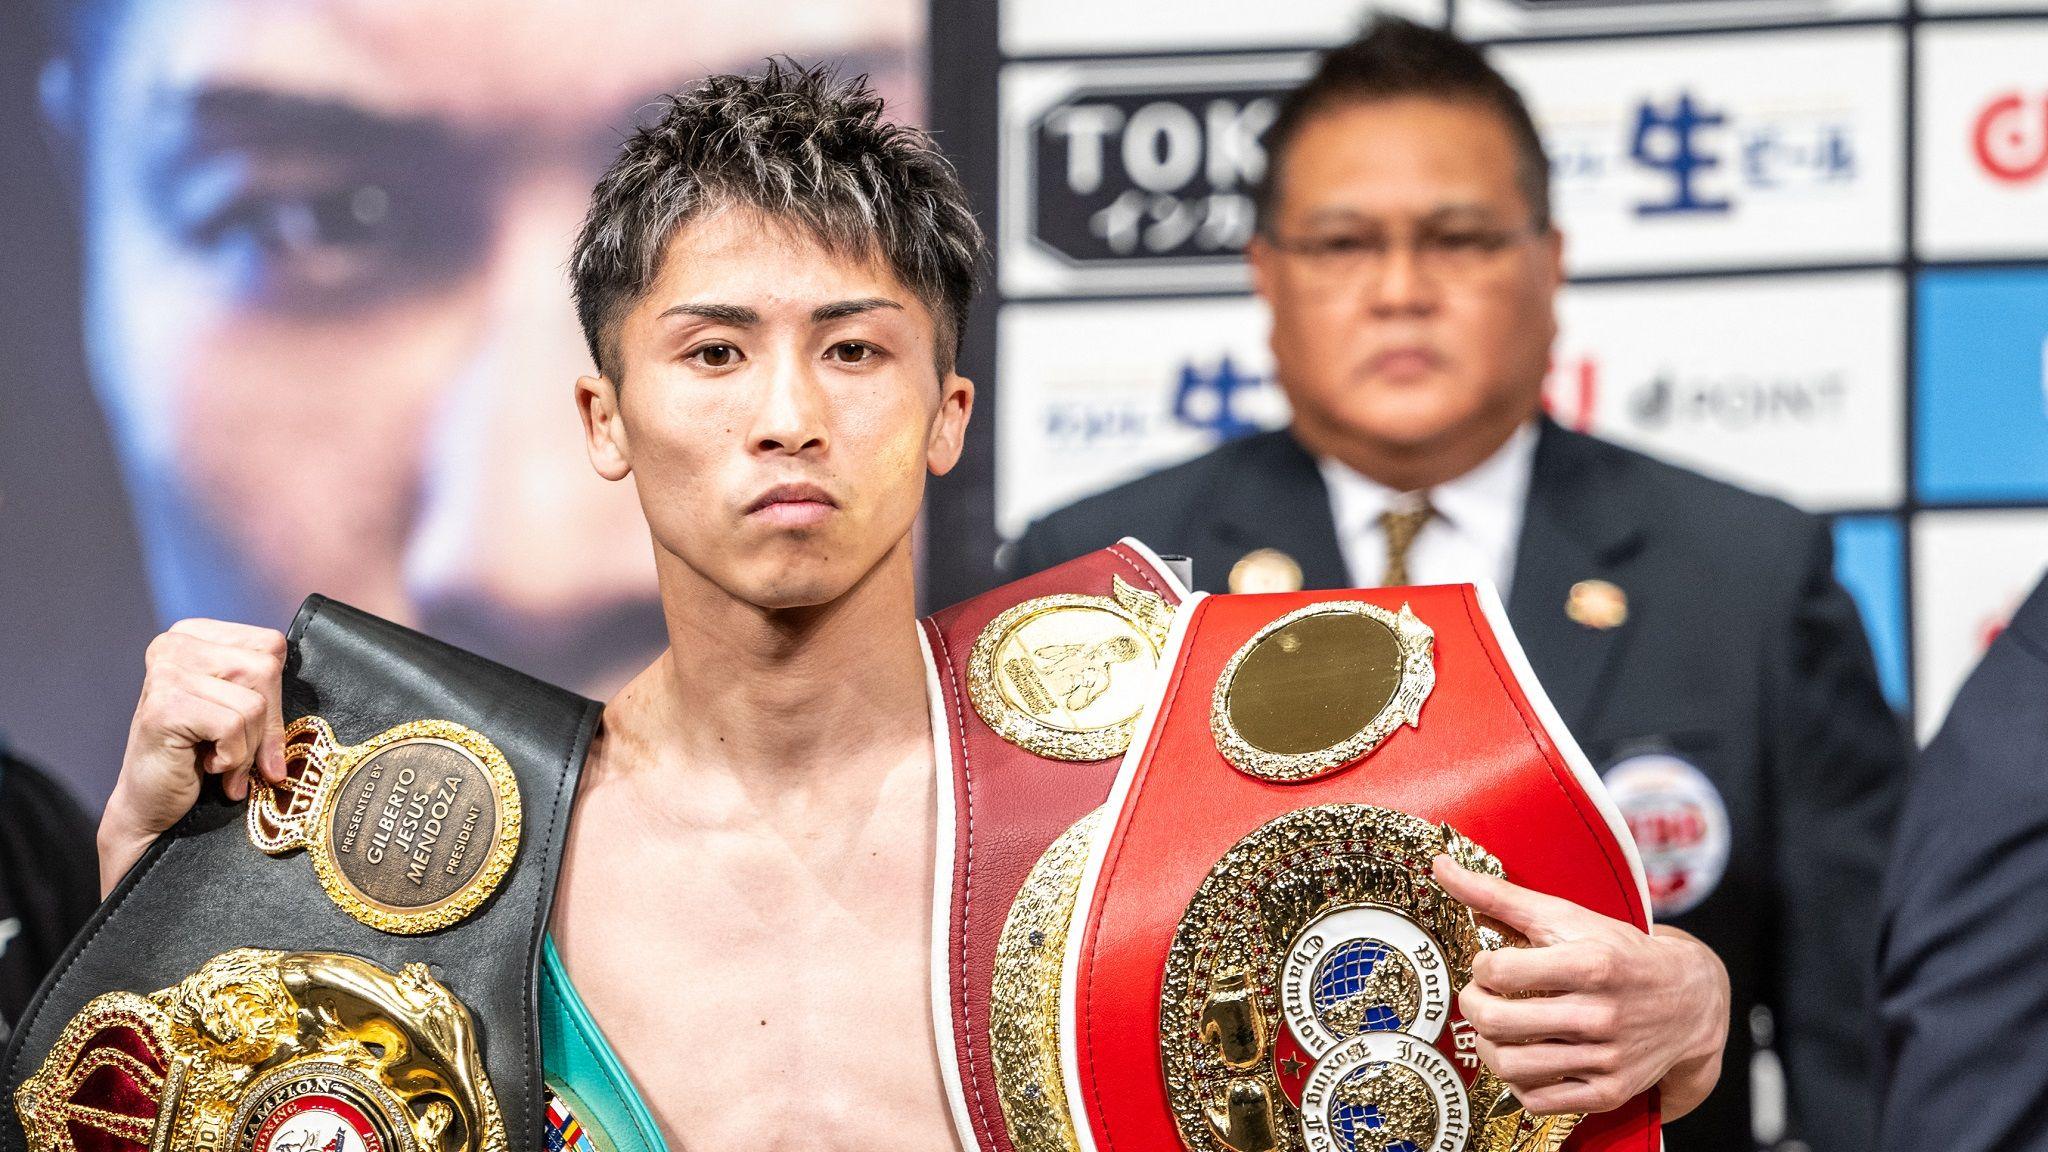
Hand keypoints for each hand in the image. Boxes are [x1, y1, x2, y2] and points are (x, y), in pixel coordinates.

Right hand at [100, 620, 288, 895]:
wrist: (151, 807)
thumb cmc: (197, 757)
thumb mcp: (237, 712)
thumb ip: (265, 688)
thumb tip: (324, 686)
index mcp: (194, 634)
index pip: (270, 645)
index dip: (277, 693)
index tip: (260, 727)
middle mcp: (174, 643)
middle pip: (266, 669)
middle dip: (267, 723)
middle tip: (245, 756)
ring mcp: (166, 672)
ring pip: (253, 702)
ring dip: (247, 746)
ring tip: (221, 762)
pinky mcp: (164, 706)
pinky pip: (233, 726)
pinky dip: (231, 758)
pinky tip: (206, 766)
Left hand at [1433, 854, 1727, 1119]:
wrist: (1690, 1000)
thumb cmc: (1618, 950)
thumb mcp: (1566, 916)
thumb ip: (1498, 895)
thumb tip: (1439, 865)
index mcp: (1591, 964)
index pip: (1500, 971)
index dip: (1481, 967)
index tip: (1490, 965)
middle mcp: (1601, 1014)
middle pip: (1498, 1022)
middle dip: (1473, 1007)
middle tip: (1479, 998)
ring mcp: (1607, 1058)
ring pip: (1513, 1066)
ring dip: (1488, 1047)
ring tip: (1495, 1029)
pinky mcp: (1610, 1091)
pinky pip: (1539, 1101)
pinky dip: (1518, 1082)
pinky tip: (1524, 1056)